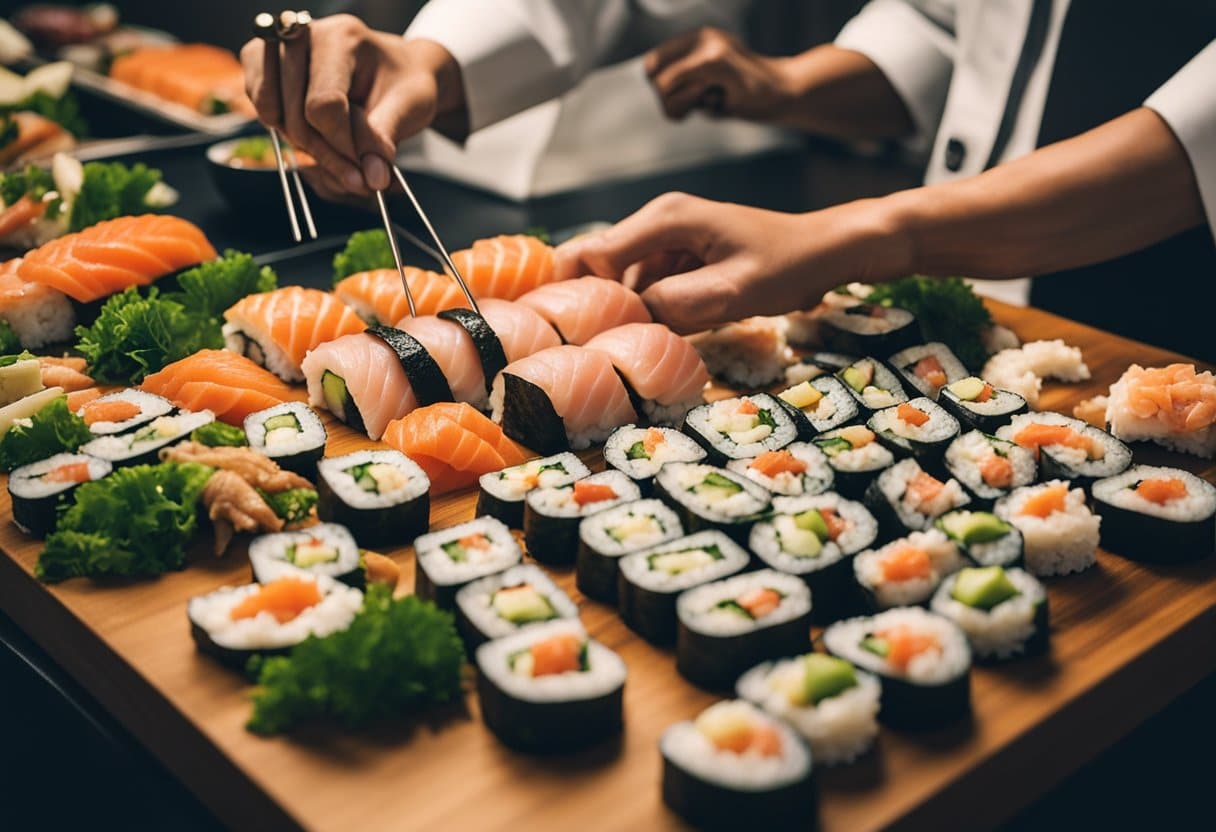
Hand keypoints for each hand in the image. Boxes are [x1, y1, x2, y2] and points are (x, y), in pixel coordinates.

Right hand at [241, 14, 462, 194]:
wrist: (396, 68)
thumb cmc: (403, 82)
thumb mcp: (408, 107)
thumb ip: (383, 140)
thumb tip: (372, 177)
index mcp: (342, 39)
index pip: (324, 104)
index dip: (342, 147)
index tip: (365, 168)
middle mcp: (303, 35)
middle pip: (295, 115)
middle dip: (327, 155)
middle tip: (357, 174)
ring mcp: (277, 47)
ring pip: (273, 115)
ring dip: (305, 145)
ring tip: (340, 148)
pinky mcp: (262, 62)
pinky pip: (263, 109)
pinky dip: (286, 130)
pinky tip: (317, 133)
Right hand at [555, 192, 910, 332]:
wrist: (826, 252)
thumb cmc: (786, 266)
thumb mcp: (732, 293)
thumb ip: (675, 306)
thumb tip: (629, 323)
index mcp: (665, 220)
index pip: (591, 254)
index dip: (574, 294)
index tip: (569, 336)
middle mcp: (658, 222)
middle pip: (597, 263)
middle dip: (592, 304)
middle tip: (587, 348)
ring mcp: (668, 238)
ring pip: (621, 279)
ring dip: (622, 311)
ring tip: (621, 350)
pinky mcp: (680, 256)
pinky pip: (646, 284)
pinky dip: (646, 309)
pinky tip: (657, 336)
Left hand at [644, 27, 792, 121]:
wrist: (784, 94)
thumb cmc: (744, 96)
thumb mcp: (707, 88)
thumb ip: (681, 82)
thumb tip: (651, 77)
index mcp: (696, 40)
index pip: (652, 65)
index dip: (661, 89)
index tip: (685, 102)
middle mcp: (700, 36)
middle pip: (651, 75)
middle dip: (668, 101)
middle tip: (697, 107)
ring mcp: (707, 44)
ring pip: (662, 84)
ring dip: (682, 104)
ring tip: (712, 102)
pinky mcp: (713, 59)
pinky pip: (678, 84)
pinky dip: (691, 102)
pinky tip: (718, 101)